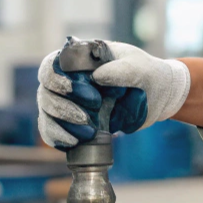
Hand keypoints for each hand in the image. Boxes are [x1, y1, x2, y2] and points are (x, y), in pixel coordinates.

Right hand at [36, 42, 190, 149]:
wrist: (157, 95)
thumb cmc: (146, 73)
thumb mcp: (140, 67)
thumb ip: (121, 70)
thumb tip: (97, 77)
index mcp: (78, 60)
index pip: (50, 66)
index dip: (59, 81)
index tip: (88, 95)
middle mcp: (67, 79)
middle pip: (45, 92)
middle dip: (64, 107)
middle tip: (90, 115)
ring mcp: (67, 101)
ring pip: (46, 113)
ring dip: (62, 124)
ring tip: (89, 131)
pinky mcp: (72, 122)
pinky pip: (51, 130)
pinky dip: (57, 137)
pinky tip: (73, 142)